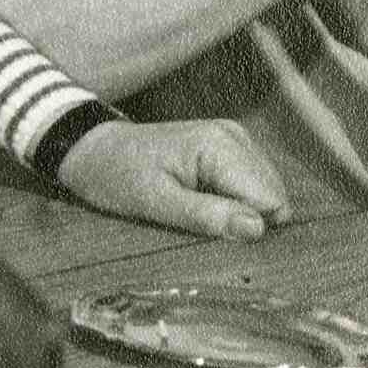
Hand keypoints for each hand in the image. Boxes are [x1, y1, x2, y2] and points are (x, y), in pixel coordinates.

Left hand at [57, 118, 287, 241]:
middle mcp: (235, 136)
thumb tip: (256, 229)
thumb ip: (205, 216)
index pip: (270, 200)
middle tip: (199, 220)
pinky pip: (251, 185)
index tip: (212, 230)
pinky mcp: (229, 148)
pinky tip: (201, 198)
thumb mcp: (154, 203)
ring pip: (266, 192)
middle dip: (244, 218)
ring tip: (196, 207)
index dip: (247, 226)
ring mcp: (234, 139)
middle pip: (273, 196)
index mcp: (219, 146)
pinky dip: (232, 200)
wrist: (94, 151)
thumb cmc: (117, 176)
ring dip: (238, 210)